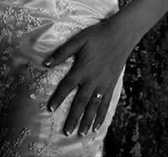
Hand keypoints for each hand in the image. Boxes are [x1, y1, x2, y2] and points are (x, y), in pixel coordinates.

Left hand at [44, 19, 133, 136]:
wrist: (121, 34)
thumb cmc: (98, 35)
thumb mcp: (79, 40)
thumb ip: (62, 52)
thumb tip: (45, 63)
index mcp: (83, 68)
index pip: (67, 86)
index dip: (58, 98)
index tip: (50, 109)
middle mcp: (93, 79)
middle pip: (81, 102)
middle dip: (73, 117)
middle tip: (66, 132)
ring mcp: (103, 84)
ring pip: (94, 106)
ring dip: (87, 120)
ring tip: (81, 133)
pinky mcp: (111, 85)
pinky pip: (106, 103)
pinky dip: (101, 115)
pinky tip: (97, 126)